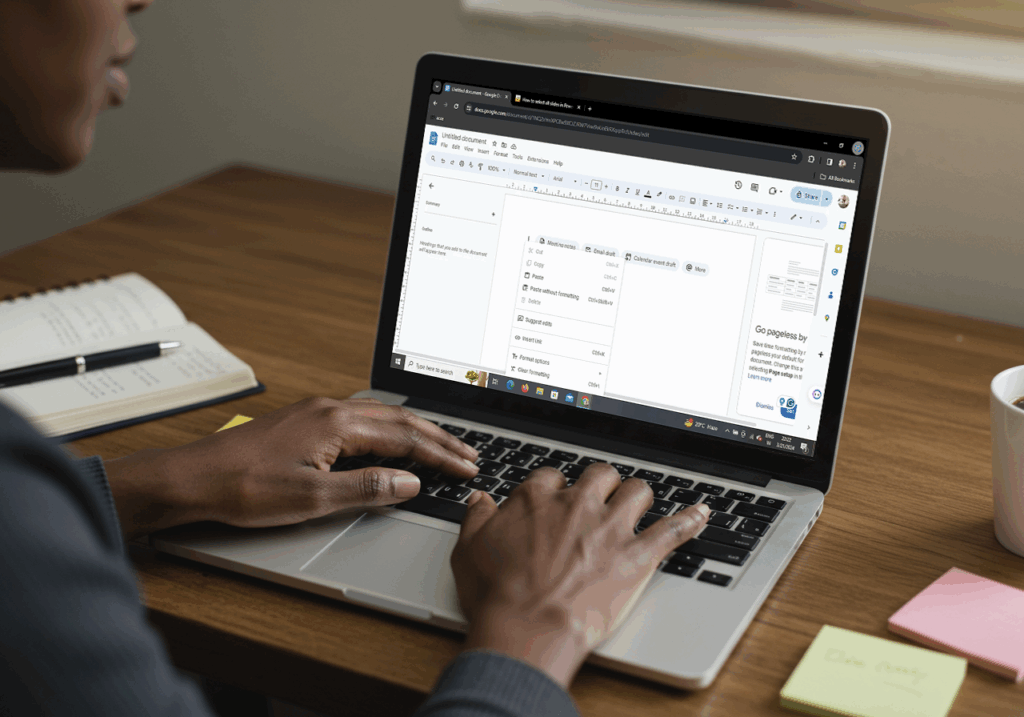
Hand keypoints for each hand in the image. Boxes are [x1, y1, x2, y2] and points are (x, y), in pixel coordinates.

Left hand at [103, 397, 478, 539]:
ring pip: (381, 417)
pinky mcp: (304, 422)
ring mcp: (316, 412)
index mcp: (336, 423)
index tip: (466, 467)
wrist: (191, 478)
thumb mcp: (311, 498)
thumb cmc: (242, 488)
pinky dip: (389, 432)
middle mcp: (329, 410)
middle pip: (399, 420)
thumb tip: (409, 484)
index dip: (440, 454)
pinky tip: (393, 443)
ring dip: (415, 433)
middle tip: (468, 454)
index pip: (404, 437)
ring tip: (442, 447)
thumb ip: (366, 489)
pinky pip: (361, 420)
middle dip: (438, 438)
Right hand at [451, 464, 709, 687]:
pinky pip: (673, 528)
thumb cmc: (496, 596)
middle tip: (600, 499)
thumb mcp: (467, 550)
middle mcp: (576, 503)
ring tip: (638, 505)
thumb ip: (476, 519)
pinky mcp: (637, 554)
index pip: (552, 477)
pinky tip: (702, 513)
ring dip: (638, 497)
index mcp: (536, 498)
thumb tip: (480, 501)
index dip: (556, 489)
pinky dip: (691, 519)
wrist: (527, 629)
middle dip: (602, 484)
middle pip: (600, 474)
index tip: (556, 502)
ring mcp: (610, 527)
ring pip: (637, 491)